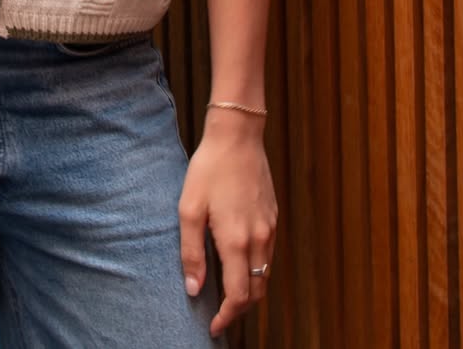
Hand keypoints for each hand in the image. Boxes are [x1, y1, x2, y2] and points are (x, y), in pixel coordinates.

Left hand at [178, 111, 276, 336]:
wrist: (237, 136)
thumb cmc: (209, 169)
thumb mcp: (189, 208)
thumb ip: (191, 252)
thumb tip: (193, 289)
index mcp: (236, 240)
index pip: (239, 296)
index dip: (227, 316)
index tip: (213, 326)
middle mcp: (259, 239)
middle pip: (257, 292)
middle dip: (240, 310)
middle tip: (220, 315)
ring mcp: (270, 228)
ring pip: (266, 275)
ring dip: (250, 292)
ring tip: (228, 294)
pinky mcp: (273, 217)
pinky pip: (269, 255)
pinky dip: (258, 271)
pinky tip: (240, 265)